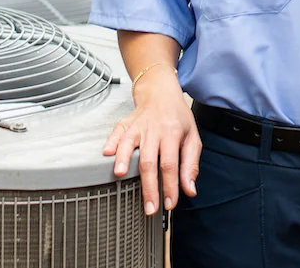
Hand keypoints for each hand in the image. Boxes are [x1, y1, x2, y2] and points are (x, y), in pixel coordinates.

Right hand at [102, 67, 200, 214]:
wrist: (161, 92)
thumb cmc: (178, 117)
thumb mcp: (192, 138)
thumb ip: (191, 165)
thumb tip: (189, 190)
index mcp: (173, 133)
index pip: (171, 164)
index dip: (170, 186)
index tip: (169, 204)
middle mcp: (155, 130)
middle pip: (149, 160)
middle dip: (149, 186)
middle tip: (149, 207)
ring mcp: (138, 126)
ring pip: (129, 144)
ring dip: (124, 159)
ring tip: (120, 175)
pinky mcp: (126, 123)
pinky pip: (116, 132)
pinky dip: (111, 142)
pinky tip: (106, 153)